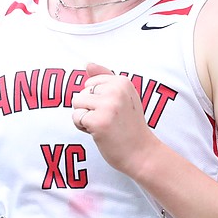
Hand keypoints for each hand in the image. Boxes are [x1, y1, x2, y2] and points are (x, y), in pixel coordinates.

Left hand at [72, 62, 159, 176]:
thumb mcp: (122, 97)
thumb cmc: (129, 126)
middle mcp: (116, 90)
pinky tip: (100, 133)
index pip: (90, 83)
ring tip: (104, 126)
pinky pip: (76, 117)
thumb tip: (87, 64)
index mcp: (123, 81)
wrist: (141, 153)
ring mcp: (108, 105)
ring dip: (85, 117)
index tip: (113, 110)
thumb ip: (105, 78)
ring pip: (76, 103)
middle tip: (109, 120)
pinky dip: (83, 127)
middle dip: (89, 108)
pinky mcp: (98, 121)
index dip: (96, 99)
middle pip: (82, 92)